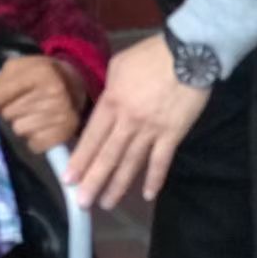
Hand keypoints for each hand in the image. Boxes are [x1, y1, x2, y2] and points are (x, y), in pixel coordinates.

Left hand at [0, 56, 87, 154]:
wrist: (74, 82)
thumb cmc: (39, 74)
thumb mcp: (18, 69)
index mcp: (39, 72)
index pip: (6, 92)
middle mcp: (54, 92)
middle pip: (9, 114)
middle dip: (10, 110)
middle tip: (24, 102)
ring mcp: (62, 113)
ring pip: (20, 130)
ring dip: (22, 124)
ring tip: (35, 112)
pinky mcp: (67, 131)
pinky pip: (34, 144)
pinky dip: (33, 138)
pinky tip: (42, 125)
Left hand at [65, 35, 211, 209]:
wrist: (187, 54)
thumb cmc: (150, 56)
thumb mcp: (118, 66)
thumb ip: (110, 90)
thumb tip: (106, 106)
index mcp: (112, 102)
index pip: (92, 137)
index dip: (81, 159)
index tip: (69, 179)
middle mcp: (128, 121)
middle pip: (108, 155)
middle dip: (94, 180)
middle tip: (82, 202)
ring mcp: (151, 130)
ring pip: (131, 163)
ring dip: (118, 185)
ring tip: (107, 203)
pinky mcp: (173, 134)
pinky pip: (161, 161)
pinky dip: (154, 179)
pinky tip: (147, 194)